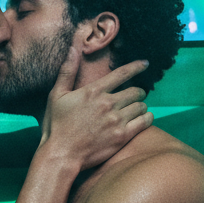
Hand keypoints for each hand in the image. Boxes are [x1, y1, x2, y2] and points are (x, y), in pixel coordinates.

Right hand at [40, 41, 153, 170]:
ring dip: (140, 106)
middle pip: (136, 91)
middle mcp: (108, 103)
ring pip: (141, 106)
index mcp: (94, 91)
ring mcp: (116, 120)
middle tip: (134, 97)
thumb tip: (72, 47)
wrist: (61, 154)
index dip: (136, 67)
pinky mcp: (122, 136)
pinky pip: (144, 121)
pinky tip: (143, 118)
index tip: (145, 64)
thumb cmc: (56, 126)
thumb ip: (67, 71)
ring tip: (136, 110)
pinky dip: (147, 118)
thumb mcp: (56, 95)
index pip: (122, 73)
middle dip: (137, 92)